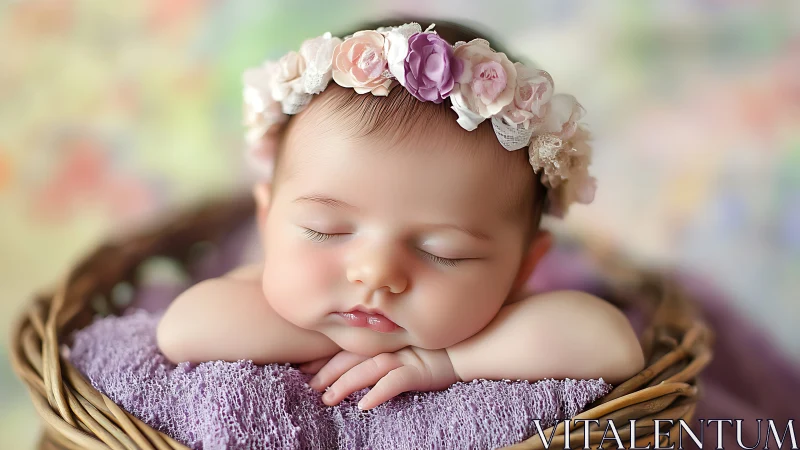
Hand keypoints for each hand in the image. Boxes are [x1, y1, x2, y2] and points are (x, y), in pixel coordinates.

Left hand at [302, 347, 458, 409]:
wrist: (468, 344)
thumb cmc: (435, 346)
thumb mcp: (404, 345)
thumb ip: (381, 351)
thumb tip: (355, 368)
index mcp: (382, 340)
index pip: (347, 349)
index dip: (324, 359)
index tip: (303, 369)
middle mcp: (388, 346)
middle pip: (351, 359)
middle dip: (328, 373)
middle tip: (308, 387)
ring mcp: (403, 357)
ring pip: (368, 370)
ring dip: (346, 384)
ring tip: (328, 399)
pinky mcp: (419, 371)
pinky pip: (395, 383)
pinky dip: (378, 393)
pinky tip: (364, 405)